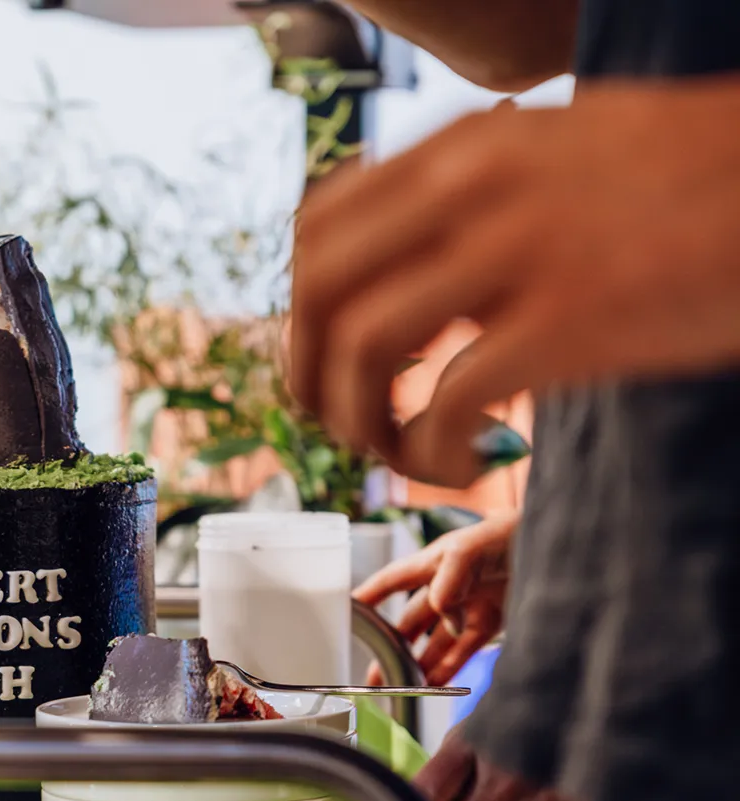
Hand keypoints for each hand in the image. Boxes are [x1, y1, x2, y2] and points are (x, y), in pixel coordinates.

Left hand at [291, 81, 739, 486]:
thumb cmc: (689, 176)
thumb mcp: (558, 147)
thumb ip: (472, 188)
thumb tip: (396, 258)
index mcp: (462, 148)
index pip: (318, 230)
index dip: (299, 310)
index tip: (322, 358)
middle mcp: (470, 189)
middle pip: (320, 291)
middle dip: (308, 374)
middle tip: (339, 422)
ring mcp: (516, 252)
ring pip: (361, 346)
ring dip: (358, 420)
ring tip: (393, 452)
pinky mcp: (567, 323)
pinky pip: (444, 403)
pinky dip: (428, 452)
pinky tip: (459, 465)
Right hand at [355, 512, 516, 685]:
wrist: (562, 546)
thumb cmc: (511, 532)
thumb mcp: (472, 547)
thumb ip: (449, 581)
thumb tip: (443, 618)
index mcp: (433, 562)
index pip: (391, 581)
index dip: (368, 598)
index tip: (345, 617)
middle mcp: (446, 587)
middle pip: (409, 622)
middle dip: (389, 647)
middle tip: (372, 673)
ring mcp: (467, 607)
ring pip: (434, 642)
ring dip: (417, 664)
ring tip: (399, 686)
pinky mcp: (492, 623)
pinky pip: (464, 651)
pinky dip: (449, 667)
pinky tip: (433, 683)